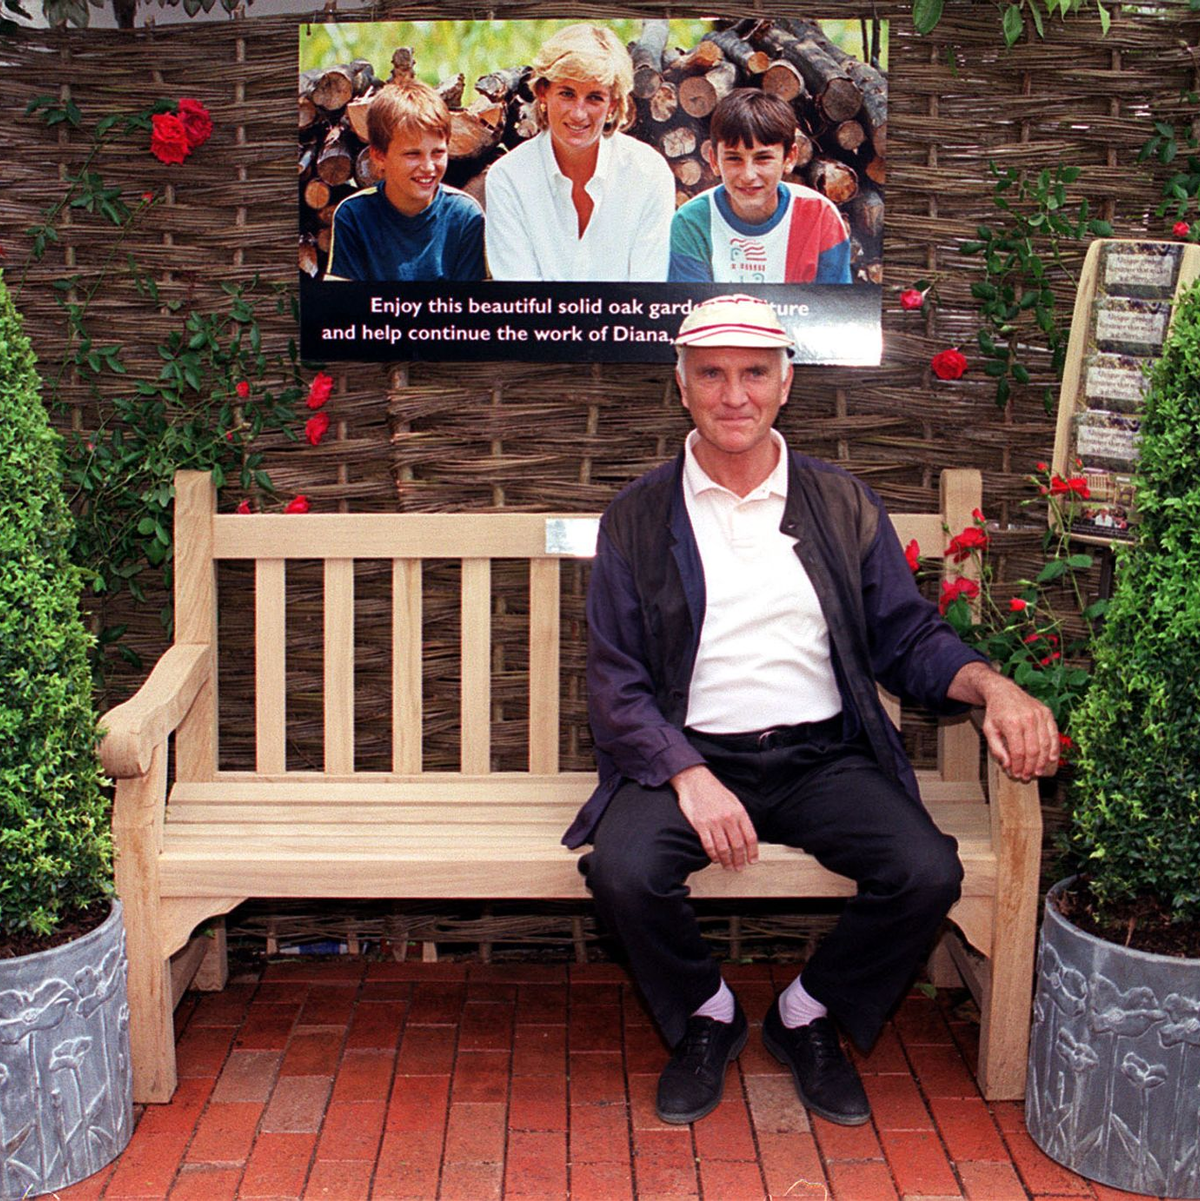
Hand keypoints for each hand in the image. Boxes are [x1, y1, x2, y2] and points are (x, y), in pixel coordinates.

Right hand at [670, 764, 758, 870]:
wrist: (695, 780)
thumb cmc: (714, 790)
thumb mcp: (733, 801)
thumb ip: (740, 818)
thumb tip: (746, 836)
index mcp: (739, 812)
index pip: (750, 837)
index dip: (753, 852)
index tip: (752, 860)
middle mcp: (728, 818)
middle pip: (737, 846)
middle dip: (739, 860)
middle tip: (739, 867)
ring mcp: (714, 822)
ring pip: (724, 849)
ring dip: (727, 861)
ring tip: (728, 866)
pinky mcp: (700, 825)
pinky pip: (709, 845)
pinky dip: (713, 855)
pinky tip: (715, 858)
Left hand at [948, 662, 1058, 780]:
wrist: (1003, 691)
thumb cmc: (996, 712)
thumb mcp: (989, 730)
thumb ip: (997, 748)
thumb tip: (1007, 765)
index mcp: (1011, 723)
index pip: (1018, 751)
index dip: (1019, 766)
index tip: (1017, 774)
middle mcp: (1027, 718)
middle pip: (1033, 750)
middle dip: (1030, 767)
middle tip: (1027, 776)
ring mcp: (1039, 715)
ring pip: (1045, 744)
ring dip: (1042, 761)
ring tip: (1037, 771)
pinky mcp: (1047, 713)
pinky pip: (1054, 734)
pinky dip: (1054, 748)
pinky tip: (1051, 759)